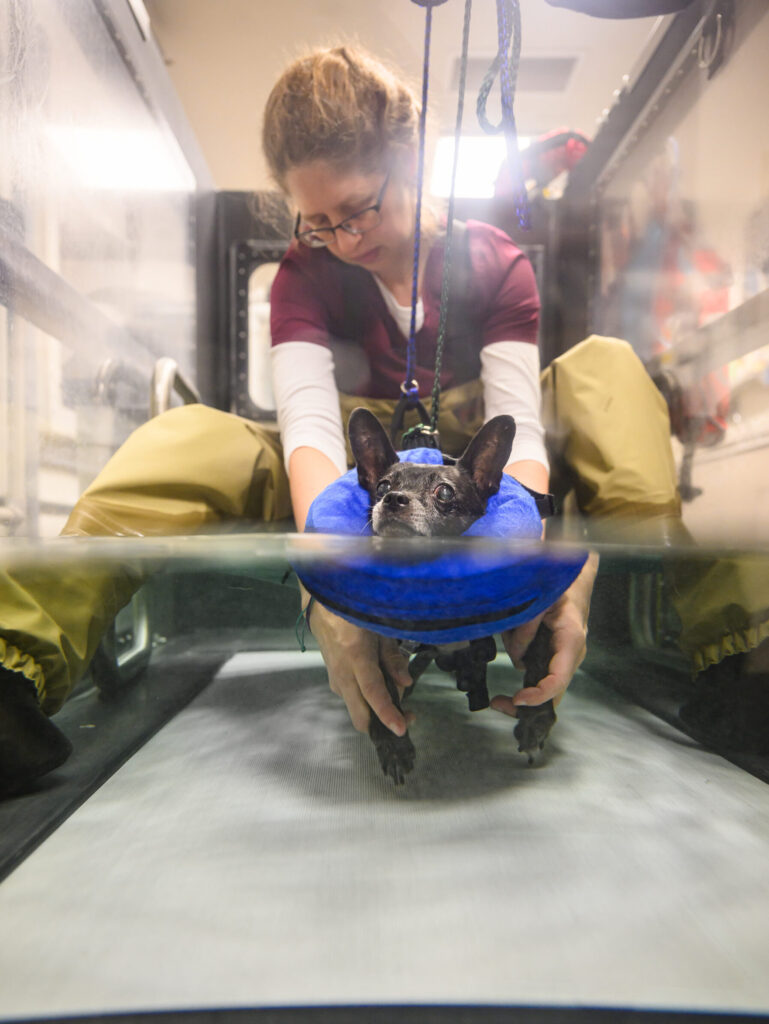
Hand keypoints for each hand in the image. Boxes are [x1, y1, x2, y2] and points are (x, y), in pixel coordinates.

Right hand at [307, 598, 413, 735]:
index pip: (372, 692)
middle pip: (360, 716)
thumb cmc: (355, 615)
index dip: (387, 713)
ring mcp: (336, 680)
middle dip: (384, 724)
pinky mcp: (335, 683)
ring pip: (359, 711)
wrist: (324, 607)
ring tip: (395, 689)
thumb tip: (406, 683)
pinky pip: (355, 700)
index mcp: (357, 656)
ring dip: (378, 711)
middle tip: (406, 715)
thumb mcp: (380, 630)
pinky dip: (370, 701)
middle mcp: (343, 674)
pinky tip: (380, 683)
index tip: (400, 728)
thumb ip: (393, 658)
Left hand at [491, 551, 598, 715]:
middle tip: (497, 703)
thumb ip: (527, 627)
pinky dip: (520, 658)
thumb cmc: (559, 588)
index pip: (558, 680)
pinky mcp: (551, 656)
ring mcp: (562, 659)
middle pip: (552, 694)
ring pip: (539, 682)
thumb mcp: (541, 601)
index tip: (518, 699)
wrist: (573, 582)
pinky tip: (512, 634)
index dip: (538, 695)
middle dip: (524, 702)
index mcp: (571, 642)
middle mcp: (570, 656)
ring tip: (511, 629)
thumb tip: (519, 657)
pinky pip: (535, 669)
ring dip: (518, 660)